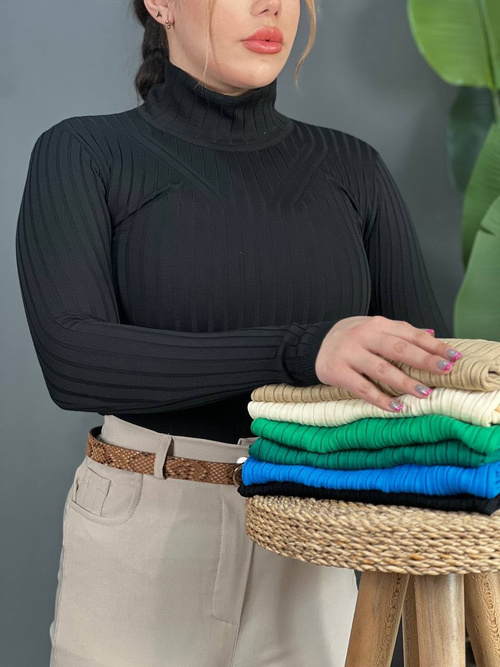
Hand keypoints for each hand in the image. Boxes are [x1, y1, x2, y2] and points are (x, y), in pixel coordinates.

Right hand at [314, 315, 459, 412]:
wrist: (313, 344)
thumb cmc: (352, 339)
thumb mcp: (374, 329)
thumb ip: (401, 332)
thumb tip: (432, 334)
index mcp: (377, 324)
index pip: (410, 335)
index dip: (434, 346)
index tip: (454, 357)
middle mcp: (363, 336)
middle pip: (399, 349)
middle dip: (424, 361)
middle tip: (445, 371)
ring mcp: (349, 353)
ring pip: (381, 369)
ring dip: (405, 382)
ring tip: (424, 393)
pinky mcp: (337, 371)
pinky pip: (362, 388)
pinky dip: (380, 399)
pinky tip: (396, 407)